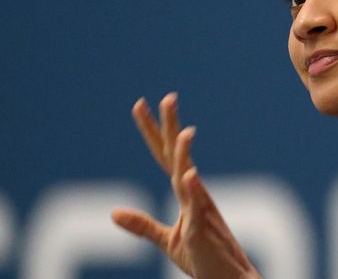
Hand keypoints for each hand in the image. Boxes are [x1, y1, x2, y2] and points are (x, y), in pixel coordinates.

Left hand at [111, 93, 260, 278]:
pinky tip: (188, 173)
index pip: (165, 155)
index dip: (153, 131)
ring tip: (185, 130)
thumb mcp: (167, 240)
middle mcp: (194, 195)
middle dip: (171, 126)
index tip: (141, 105)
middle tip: (167, 96)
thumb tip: (113, 212)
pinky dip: (193, 189)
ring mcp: (200, 210)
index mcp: (186, 194)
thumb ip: (142, 225)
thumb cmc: (204, 260)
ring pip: (188, 175)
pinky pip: (197, 207)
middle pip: (177, 154)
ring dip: (185, 152)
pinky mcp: (203, 230)